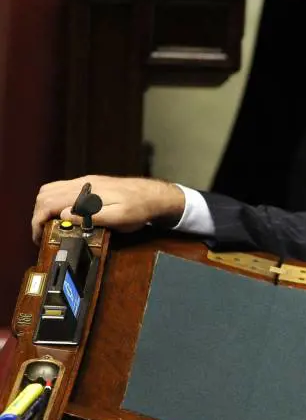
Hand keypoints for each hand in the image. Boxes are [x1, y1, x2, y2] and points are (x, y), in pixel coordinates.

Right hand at [32, 175, 185, 243]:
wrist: (154, 196)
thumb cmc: (139, 209)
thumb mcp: (119, 218)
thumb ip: (92, 216)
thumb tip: (63, 215)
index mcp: (86, 192)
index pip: (49, 203)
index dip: (38, 221)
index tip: (38, 237)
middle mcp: (82, 184)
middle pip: (44, 194)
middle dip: (37, 215)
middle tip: (41, 234)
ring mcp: (85, 182)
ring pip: (51, 189)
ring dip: (44, 207)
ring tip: (49, 226)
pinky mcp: (90, 184)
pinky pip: (62, 188)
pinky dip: (54, 201)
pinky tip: (62, 214)